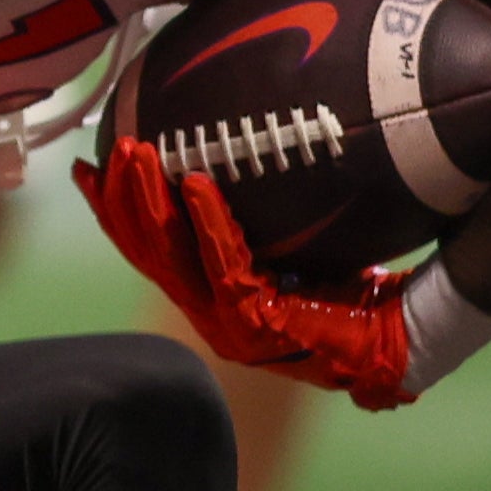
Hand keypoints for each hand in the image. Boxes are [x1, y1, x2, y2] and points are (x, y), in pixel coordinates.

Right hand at [76, 139, 417, 409]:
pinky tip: (195, 182)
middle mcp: (211, 316)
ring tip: (136, 156)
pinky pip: (225, 264)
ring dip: (149, 203)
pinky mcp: (258, 324)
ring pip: (172, 258)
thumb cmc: (355, 291)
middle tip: (107, 153)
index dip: (114, 212)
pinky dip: (208, 222)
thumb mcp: (295, 246)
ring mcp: (231, 325)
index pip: (150, 252)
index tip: (87, 171)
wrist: (403, 338)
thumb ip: (259, 222)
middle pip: (148, 253)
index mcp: (212, 300)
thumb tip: (240, 154)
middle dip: (121, 202)